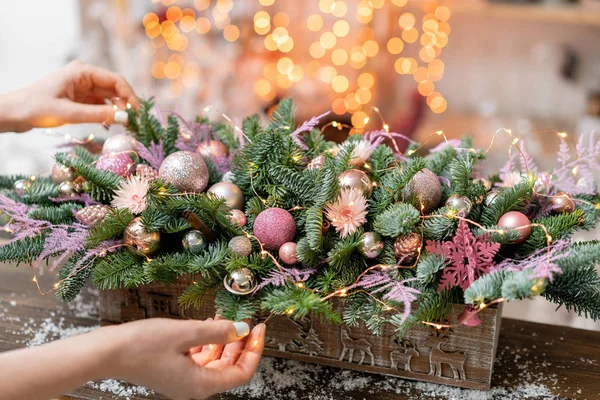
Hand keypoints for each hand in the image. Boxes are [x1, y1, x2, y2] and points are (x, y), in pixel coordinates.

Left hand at [0, 60, 139, 132]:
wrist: (13, 114)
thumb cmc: (36, 108)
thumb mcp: (69, 113)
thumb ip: (98, 115)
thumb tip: (125, 118)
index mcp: (82, 72)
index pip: (116, 80)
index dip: (130, 96)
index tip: (138, 113)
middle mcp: (85, 77)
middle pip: (115, 89)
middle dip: (125, 105)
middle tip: (134, 123)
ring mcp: (82, 88)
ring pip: (109, 98)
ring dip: (117, 111)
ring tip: (123, 126)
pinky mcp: (79, 99)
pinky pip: (100, 106)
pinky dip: (106, 115)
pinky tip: (109, 125)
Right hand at [107, 318, 265, 399]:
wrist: (106, 353)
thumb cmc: (142, 345)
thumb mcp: (185, 332)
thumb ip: (217, 332)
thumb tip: (243, 329)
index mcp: (201, 384)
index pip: (241, 373)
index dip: (254, 351)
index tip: (258, 328)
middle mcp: (194, 386)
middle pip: (229, 367)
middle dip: (241, 344)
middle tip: (247, 320)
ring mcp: (183, 379)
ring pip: (215, 361)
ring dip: (225, 340)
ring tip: (227, 317)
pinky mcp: (174, 370)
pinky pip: (200, 358)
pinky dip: (208, 342)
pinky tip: (209, 324)